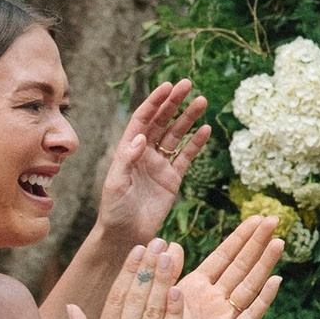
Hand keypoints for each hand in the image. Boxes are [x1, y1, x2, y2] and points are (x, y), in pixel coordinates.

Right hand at [70, 247, 183, 318]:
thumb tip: (72, 307)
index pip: (116, 301)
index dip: (127, 273)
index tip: (136, 251)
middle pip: (135, 301)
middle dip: (147, 269)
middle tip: (157, 243)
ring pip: (153, 314)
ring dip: (162, 283)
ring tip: (171, 256)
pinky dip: (174, 314)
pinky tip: (180, 292)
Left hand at [95, 81, 209, 246]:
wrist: (126, 234)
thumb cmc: (113, 209)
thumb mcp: (115, 183)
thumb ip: (127, 159)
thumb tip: (141, 136)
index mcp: (128, 149)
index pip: (143, 119)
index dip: (155, 102)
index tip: (167, 87)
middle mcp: (144, 152)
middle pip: (162, 121)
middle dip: (174, 102)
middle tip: (187, 84)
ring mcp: (160, 164)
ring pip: (176, 135)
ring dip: (189, 118)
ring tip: (202, 101)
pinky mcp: (173, 178)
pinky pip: (187, 156)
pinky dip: (196, 143)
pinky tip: (205, 130)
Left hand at [175, 216, 281, 318]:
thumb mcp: (155, 298)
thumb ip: (166, 272)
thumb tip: (172, 243)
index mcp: (197, 286)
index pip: (223, 255)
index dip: (240, 237)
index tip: (256, 217)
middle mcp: (214, 298)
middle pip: (240, 266)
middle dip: (257, 243)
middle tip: (275, 220)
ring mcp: (222, 317)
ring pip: (248, 286)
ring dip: (264, 265)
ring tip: (278, 243)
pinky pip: (248, 317)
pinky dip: (263, 300)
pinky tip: (276, 282)